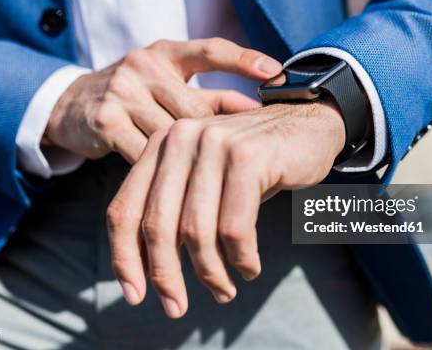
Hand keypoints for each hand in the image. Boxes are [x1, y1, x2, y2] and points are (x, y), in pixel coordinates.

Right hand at [43, 38, 282, 162]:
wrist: (70, 106)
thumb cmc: (135, 98)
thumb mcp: (168, 88)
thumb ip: (210, 99)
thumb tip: (258, 114)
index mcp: (166, 53)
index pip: (210, 51)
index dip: (244, 59)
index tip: (276, 72)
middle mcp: (144, 65)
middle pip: (196, 109)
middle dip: (214, 140)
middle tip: (236, 163)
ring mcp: (122, 91)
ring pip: (172, 136)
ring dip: (188, 162)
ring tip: (208, 181)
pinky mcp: (105, 121)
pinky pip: (145, 154)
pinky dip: (161, 172)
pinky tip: (170, 185)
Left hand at [107, 99, 344, 317]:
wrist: (307, 125)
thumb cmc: (253, 163)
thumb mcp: (204, 180)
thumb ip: (173, 210)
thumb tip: (148, 270)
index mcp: (160, 146)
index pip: (124, 209)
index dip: (125, 258)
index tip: (135, 295)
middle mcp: (179, 139)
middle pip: (156, 224)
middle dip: (165, 275)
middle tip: (177, 306)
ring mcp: (213, 145)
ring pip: (196, 230)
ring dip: (210, 272)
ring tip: (224, 290)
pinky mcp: (247, 158)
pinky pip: (234, 227)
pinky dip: (241, 258)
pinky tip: (249, 269)